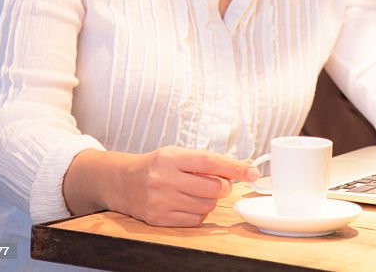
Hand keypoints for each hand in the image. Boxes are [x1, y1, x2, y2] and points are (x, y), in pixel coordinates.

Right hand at [113, 146, 257, 226]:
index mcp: (171, 158)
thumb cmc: (156, 166)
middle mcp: (164, 179)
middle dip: (223, 187)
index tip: (252, 172)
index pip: (210, 162)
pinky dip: (199, 213)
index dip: (235, 168)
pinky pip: (195, 220)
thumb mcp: (179, 154)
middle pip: (213, 188)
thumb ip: (208, 161)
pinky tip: (188, 203)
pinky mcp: (159, 219)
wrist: (123, 182)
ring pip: (207, 206)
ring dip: (210, 200)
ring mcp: (160, 201)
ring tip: (197, 192)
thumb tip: (242, 168)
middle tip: (217, 183)